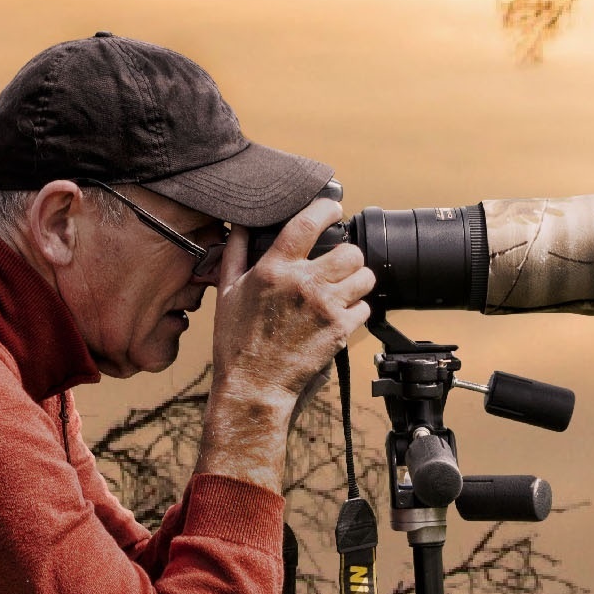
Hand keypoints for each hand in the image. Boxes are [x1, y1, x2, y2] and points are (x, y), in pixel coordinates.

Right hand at [202, 201, 370, 443]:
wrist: (253, 386)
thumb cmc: (236, 341)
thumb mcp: (227, 291)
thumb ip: (235, 252)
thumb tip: (239, 224)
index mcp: (274, 268)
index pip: (308, 222)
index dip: (327, 208)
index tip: (333, 207)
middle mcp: (303, 283)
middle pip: (349, 250)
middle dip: (348, 255)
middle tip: (339, 264)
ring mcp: (325, 306)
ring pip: (365, 276)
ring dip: (358, 280)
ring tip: (345, 288)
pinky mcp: (340, 330)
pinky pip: (365, 307)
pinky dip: (357, 309)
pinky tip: (341, 314)